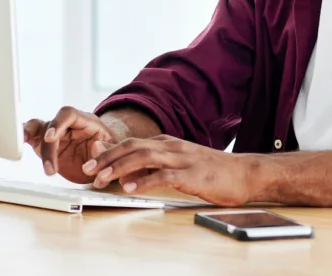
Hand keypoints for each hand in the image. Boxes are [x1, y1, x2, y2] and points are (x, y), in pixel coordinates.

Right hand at [24, 107, 114, 184]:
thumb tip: (97, 148)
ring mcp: (54, 133)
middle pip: (51, 126)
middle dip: (48, 148)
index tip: (51, 137)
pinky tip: (14, 143)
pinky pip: (31, 137)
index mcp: (85, 120)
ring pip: (37, 129)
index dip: (58, 123)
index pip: (68, 114)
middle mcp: (67, 125)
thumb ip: (108, 149)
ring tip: (22, 149)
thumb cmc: (110, 150)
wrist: (103, 159)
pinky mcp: (44, 145)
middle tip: (51, 169)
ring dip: (30, 140)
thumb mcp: (115, 151)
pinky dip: (22, 138)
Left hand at [82, 136, 258, 206]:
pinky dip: (144, 181)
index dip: (108, 151)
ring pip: (144, 158)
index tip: (89, 161)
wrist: (245, 173)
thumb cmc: (212, 171)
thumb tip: (128, 175)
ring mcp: (182, 159)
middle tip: (86, 170)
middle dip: (107, 158)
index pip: (132, 143)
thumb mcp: (180, 164)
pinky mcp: (193, 174)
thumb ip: (155, 167)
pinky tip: (130, 188)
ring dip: (119, 168)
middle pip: (133, 147)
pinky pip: (164, 176)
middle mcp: (172, 147)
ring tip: (101, 178)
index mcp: (168, 143)